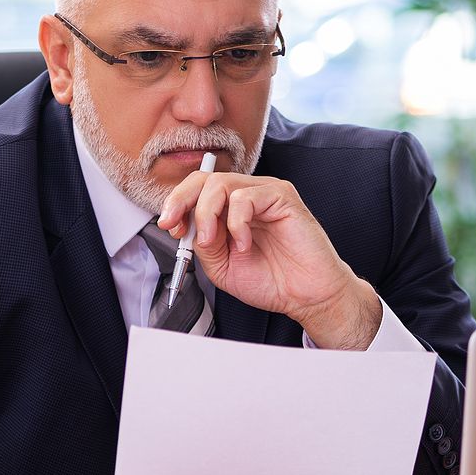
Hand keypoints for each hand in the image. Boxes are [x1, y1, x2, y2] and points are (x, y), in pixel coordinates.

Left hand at [157, 170, 380, 349]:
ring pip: (220, 184)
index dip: (176, 204)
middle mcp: (246, 196)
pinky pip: (245, 197)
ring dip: (208, 215)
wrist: (306, 296)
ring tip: (217, 242)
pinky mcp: (282, 196)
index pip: (196, 190)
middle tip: (174, 224)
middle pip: (204, 178)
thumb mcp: (220, 266)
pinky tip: (244, 243)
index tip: (169, 226)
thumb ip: (202, 243)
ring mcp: (264, 193)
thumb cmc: (271, 279)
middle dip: (180, 200)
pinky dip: (237, 223)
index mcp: (229, 209)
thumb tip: (186, 226)